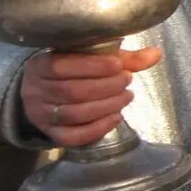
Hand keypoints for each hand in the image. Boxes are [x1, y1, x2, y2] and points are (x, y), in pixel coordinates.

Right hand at [19, 44, 163, 149]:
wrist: (42, 93)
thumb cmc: (69, 70)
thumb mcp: (89, 58)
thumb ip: (121, 57)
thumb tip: (155, 54)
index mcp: (39, 65)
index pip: (62, 66)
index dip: (93, 66)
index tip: (118, 65)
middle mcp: (35, 90)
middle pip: (72, 91)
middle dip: (106, 86)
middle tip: (127, 81)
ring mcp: (41, 114)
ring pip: (74, 114)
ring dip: (106, 106)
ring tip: (127, 96)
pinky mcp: (50, 133)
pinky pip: (72, 136)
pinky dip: (98, 128)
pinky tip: (116, 117)